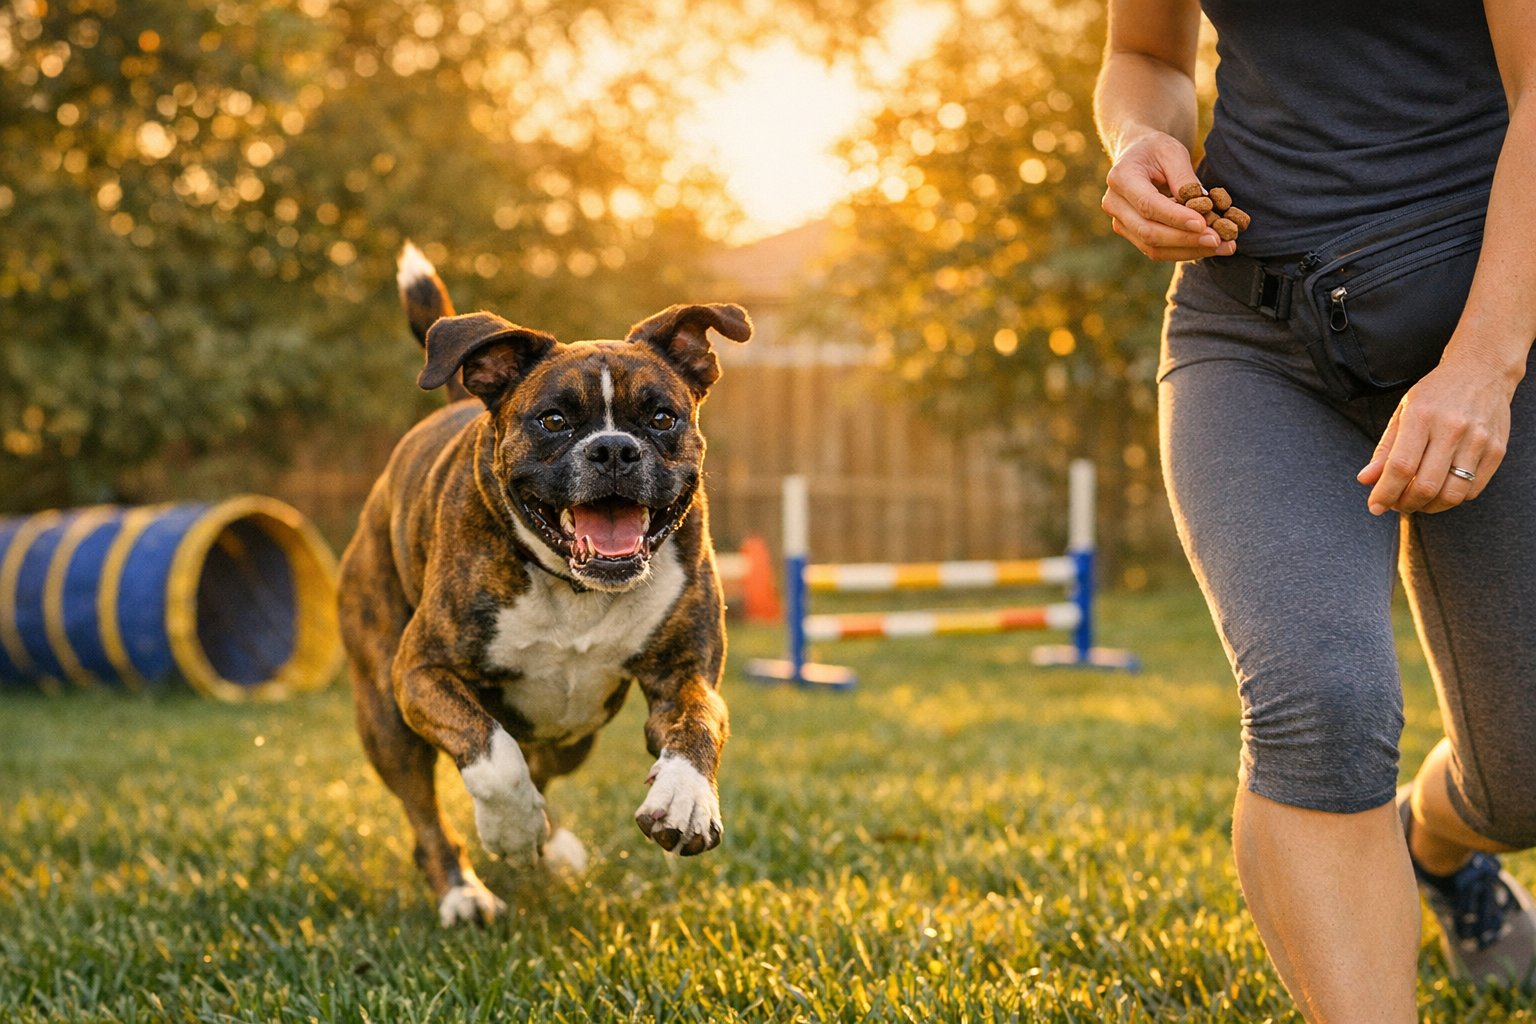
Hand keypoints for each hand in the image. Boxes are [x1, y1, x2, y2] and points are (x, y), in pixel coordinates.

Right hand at [1101, 130, 1234, 261]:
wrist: (1136, 155)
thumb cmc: (1156, 150)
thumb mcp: (1173, 152)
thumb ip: (1184, 178)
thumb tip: (1202, 207)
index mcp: (1121, 178)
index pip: (1148, 205)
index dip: (1175, 218)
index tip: (1203, 224)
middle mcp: (1114, 204)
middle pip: (1148, 232)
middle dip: (1185, 239)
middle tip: (1218, 240)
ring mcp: (1120, 223)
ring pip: (1153, 247)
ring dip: (1189, 250)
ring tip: (1223, 247)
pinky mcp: (1132, 235)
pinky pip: (1157, 251)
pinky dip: (1184, 251)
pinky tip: (1208, 247)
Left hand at [1356, 354, 1514, 513]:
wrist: (1482, 370)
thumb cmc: (1436, 393)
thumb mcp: (1403, 412)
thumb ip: (1385, 449)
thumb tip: (1366, 480)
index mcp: (1422, 416)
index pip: (1401, 467)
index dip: (1385, 492)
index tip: (1375, 506)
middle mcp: (1452, 429)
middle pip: (1426, 485)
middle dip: (1405, 504)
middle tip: (1396, 504)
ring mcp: (1478, 440)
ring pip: (1451, 494)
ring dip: (1429, 507)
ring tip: (1417, 501)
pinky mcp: (1497, 450)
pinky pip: (1473, 490)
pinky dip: (1452, 499)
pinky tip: (1440, 491)